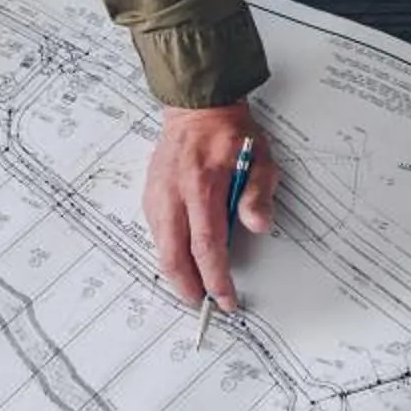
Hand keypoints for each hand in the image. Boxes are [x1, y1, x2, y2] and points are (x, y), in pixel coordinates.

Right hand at [144, 102, 278, 312]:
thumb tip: (258, 225)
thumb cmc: (230, 133)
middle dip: (189, 286)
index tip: (226, 297)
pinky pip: (155, 232)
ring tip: (192, 288)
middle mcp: (174, 194)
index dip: (216, 278)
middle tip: (203, 302)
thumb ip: (259, 193)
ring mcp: (158, 195)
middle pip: (175, 255)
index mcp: (203, 186)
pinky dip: (166, 251)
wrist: (197, 108)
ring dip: (175, 273)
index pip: (208, 246)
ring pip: (160, 247)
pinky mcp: (150, 194)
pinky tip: (179, 259)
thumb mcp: (260, 158)